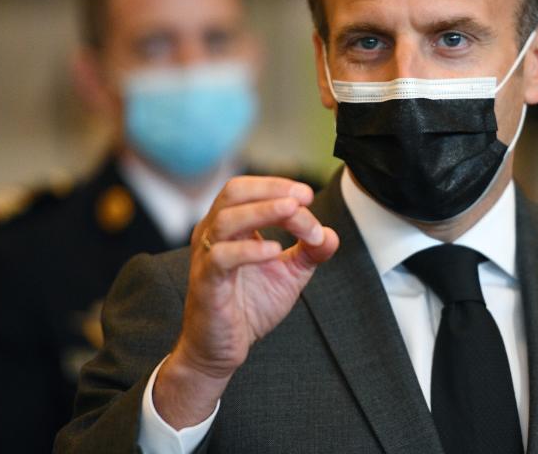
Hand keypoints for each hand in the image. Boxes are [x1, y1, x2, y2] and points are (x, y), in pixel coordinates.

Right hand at [153, 176, 338, 426]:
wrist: (223, 349)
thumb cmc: (250, 306)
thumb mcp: (289, 274)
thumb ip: (310, 252)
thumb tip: (331, 235)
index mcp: (232, 226)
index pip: (254, 191)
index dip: (284, 190)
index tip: (311, 200)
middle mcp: (214, 234)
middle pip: (234, 191)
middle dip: (272, 189)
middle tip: (303, 197)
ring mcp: (206, 257)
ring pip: (226, 219)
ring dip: (264, 211)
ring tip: (294, 213)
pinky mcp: (206, 283)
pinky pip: (221, 257)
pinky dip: (249, 249)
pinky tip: (276, 251)